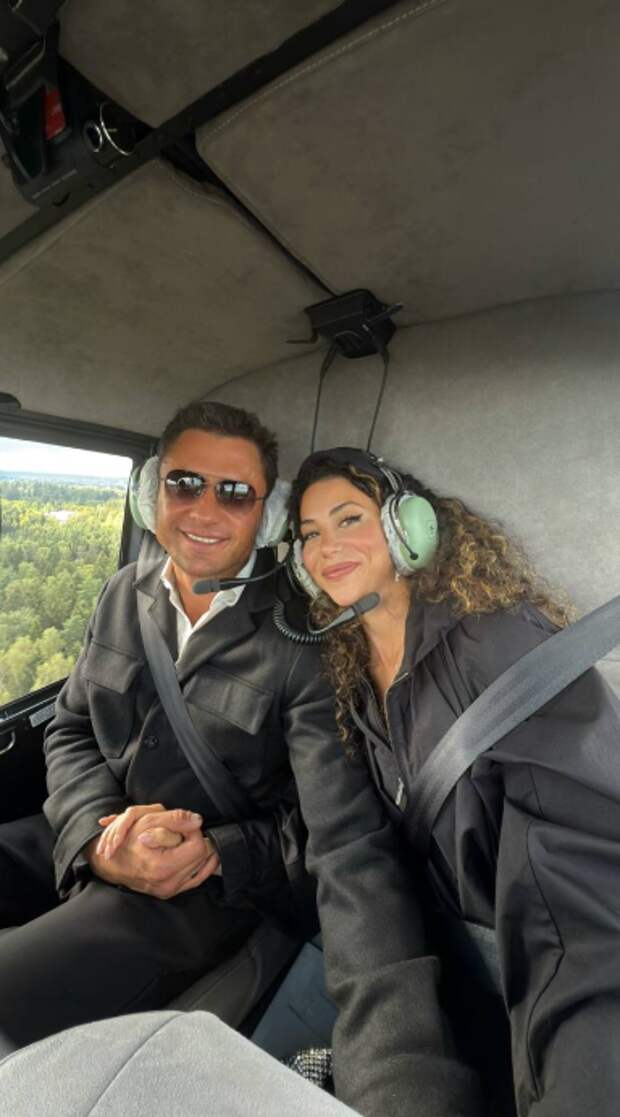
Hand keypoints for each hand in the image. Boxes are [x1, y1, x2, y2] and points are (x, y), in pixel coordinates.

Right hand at [86, 805, 219, 897]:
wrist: (110, 863)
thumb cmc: (126, 841)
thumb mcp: (147, 821)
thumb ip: (175, 818)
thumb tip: (198, 821)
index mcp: (162, 867)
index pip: (198, 846)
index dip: (193, 831)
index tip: (183, 825)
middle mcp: (168, 883)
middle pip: (201, 857)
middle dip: (194, 841)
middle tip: (181, 832)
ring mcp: (169, 890)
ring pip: (200, 867)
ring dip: (196, 852)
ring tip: (183, 842)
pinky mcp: (170, 892)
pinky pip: (196, 879)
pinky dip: (202, 866)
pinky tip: (205, 856)